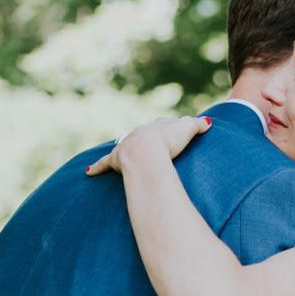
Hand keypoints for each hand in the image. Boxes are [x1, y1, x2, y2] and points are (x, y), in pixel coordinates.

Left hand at [86, 115, 211, 175]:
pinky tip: (88, 173)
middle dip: (147, 137)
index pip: (163, 125)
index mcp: (155, 127)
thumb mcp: (188, 130)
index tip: (174, 133)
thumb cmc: (168, 142)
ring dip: (125, 147)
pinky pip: (105, 164)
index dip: (169, 129)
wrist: (148, 151)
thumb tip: (207, 122)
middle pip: (143, 134)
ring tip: (126, 152)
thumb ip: (198, 125)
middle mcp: (139, 134)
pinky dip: (96, 167)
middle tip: (154, 142)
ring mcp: (126, 146)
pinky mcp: (116, 161)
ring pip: (124, 145)